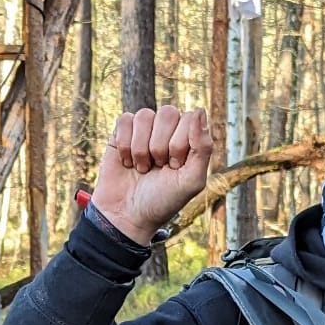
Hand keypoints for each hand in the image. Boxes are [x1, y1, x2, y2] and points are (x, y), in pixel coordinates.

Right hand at [91, 106, 213, 243]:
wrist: (128, 215)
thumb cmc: (164, 200)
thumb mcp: (191, 180)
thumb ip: (203, 147)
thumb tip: (200, 110)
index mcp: (190, 138)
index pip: (190, 119)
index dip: (180, 144)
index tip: (175, 167)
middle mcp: (169, 130)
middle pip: (168, 113)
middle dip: (160, 146)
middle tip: (159, 167)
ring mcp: (145, 129)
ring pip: (145, 115)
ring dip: (141, 148)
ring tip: (143, 168)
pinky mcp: (122, 132)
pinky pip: (125, 120)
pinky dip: (125, 145)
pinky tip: (127, 162)